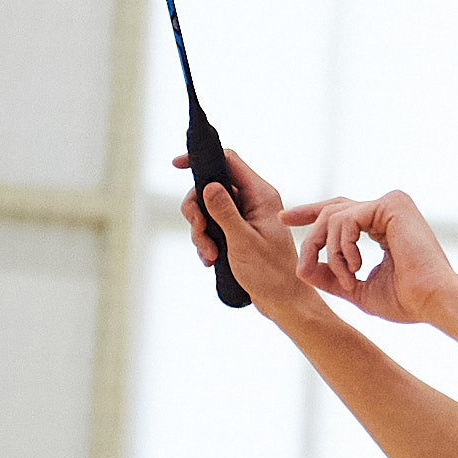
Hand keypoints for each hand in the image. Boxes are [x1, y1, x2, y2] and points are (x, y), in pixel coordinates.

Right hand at [175, 149, 308, 316]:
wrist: (281, 300)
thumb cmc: (270, 273)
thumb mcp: (243, 242)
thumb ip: (224, 212)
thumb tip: (208, 185)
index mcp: (261, 195)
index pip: (229, 160)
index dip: (202, 158)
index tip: (176, 165)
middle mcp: (254, 199)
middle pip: (210, 186)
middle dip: (197, 211)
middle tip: (200, 233)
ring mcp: (245, 214)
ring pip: (206, 208)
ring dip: (201, 231)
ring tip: (210, 254)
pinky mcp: (238, 229)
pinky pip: (211, 225)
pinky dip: (206, 240)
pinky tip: (211, 259)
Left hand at [286, 188, 457, 324]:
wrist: (433, 301)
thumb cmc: (407, 300)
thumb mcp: (358, 288)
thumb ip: (332, 276)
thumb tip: (302, 269)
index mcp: (385, 225)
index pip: (341, 212)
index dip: (311, 214)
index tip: (285, 220)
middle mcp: (389, 209)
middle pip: (332, 209)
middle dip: (311, 234)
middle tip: (303, 263)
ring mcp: (392, 203)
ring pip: (335, 216)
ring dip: (331, 252)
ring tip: (348, 278)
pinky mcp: (392, 204)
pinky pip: (347, 219)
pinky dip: (343, 246)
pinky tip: (356, 266)